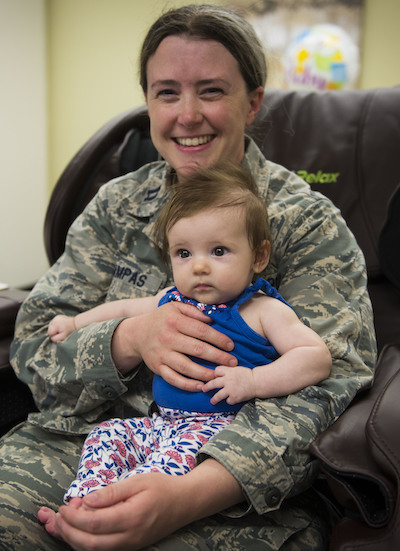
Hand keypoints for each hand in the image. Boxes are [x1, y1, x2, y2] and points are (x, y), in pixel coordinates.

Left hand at [38, 459, 242, 550]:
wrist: (185, 503)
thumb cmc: (162, 487)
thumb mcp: (138, 481)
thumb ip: (111, 492)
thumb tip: (86, 500)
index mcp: (132, 518)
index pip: (94, 524)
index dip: (74, 517)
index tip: (64, 505)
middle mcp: (130, 538)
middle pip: (89, 544)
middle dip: (68, 532)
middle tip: (56, 517)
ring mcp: (130, 546)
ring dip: (73, 540)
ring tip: (61, 525)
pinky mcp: (130, 547)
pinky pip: (103, 550)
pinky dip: (86, 543)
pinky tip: (78, 531)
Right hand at [48, 315, 75, 341]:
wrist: (75, 323)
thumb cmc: (70, 330)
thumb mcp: (63, 336)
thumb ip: (56, 338)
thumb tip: (51, 338)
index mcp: (55, 324)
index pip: (49, 332)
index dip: (54, 335)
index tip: (59, 334)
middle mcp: (55, 320)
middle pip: (50, 329)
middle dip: (54, 331)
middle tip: (61, 331)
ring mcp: (56, 317)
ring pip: (51, 326)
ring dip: (55, 328)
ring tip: (61, 328)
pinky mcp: (57, 316)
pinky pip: (53, 323)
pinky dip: (56, 325)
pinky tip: (61, 325)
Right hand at [112, 301, 236, 389]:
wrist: (136, 333)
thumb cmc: (161, 319)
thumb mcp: (175, 307)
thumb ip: (194, 311)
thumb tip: (212, 319)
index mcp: (175, 321)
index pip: (201, 331)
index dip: (218, 339)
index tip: (231, 345)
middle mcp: (168, 338)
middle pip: (197, 350)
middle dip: (218, 357)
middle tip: (233, 362)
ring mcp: (162, 354)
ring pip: (186, 367)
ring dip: (205, 373)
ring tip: (219, 375)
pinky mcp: (157, 367)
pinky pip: (173, 379)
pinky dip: (187, 385)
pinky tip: (201, 386)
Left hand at [203, 365, 255, 404]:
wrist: (257, 382)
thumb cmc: (247, 375)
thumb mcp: (236, 368)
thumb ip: (227, 370)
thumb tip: (217, 374)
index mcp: (228, 371)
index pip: (216, 371)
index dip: (216, 374)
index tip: (215, 377)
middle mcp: (227, 380)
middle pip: (213, 383)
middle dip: (207, 387)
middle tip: (203, 389)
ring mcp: (230, 389)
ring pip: (218, 396)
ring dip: (214, 399)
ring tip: (212, 401)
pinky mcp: (234, 398)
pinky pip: (228, 401)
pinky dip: (229, 400)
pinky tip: (232, 399)